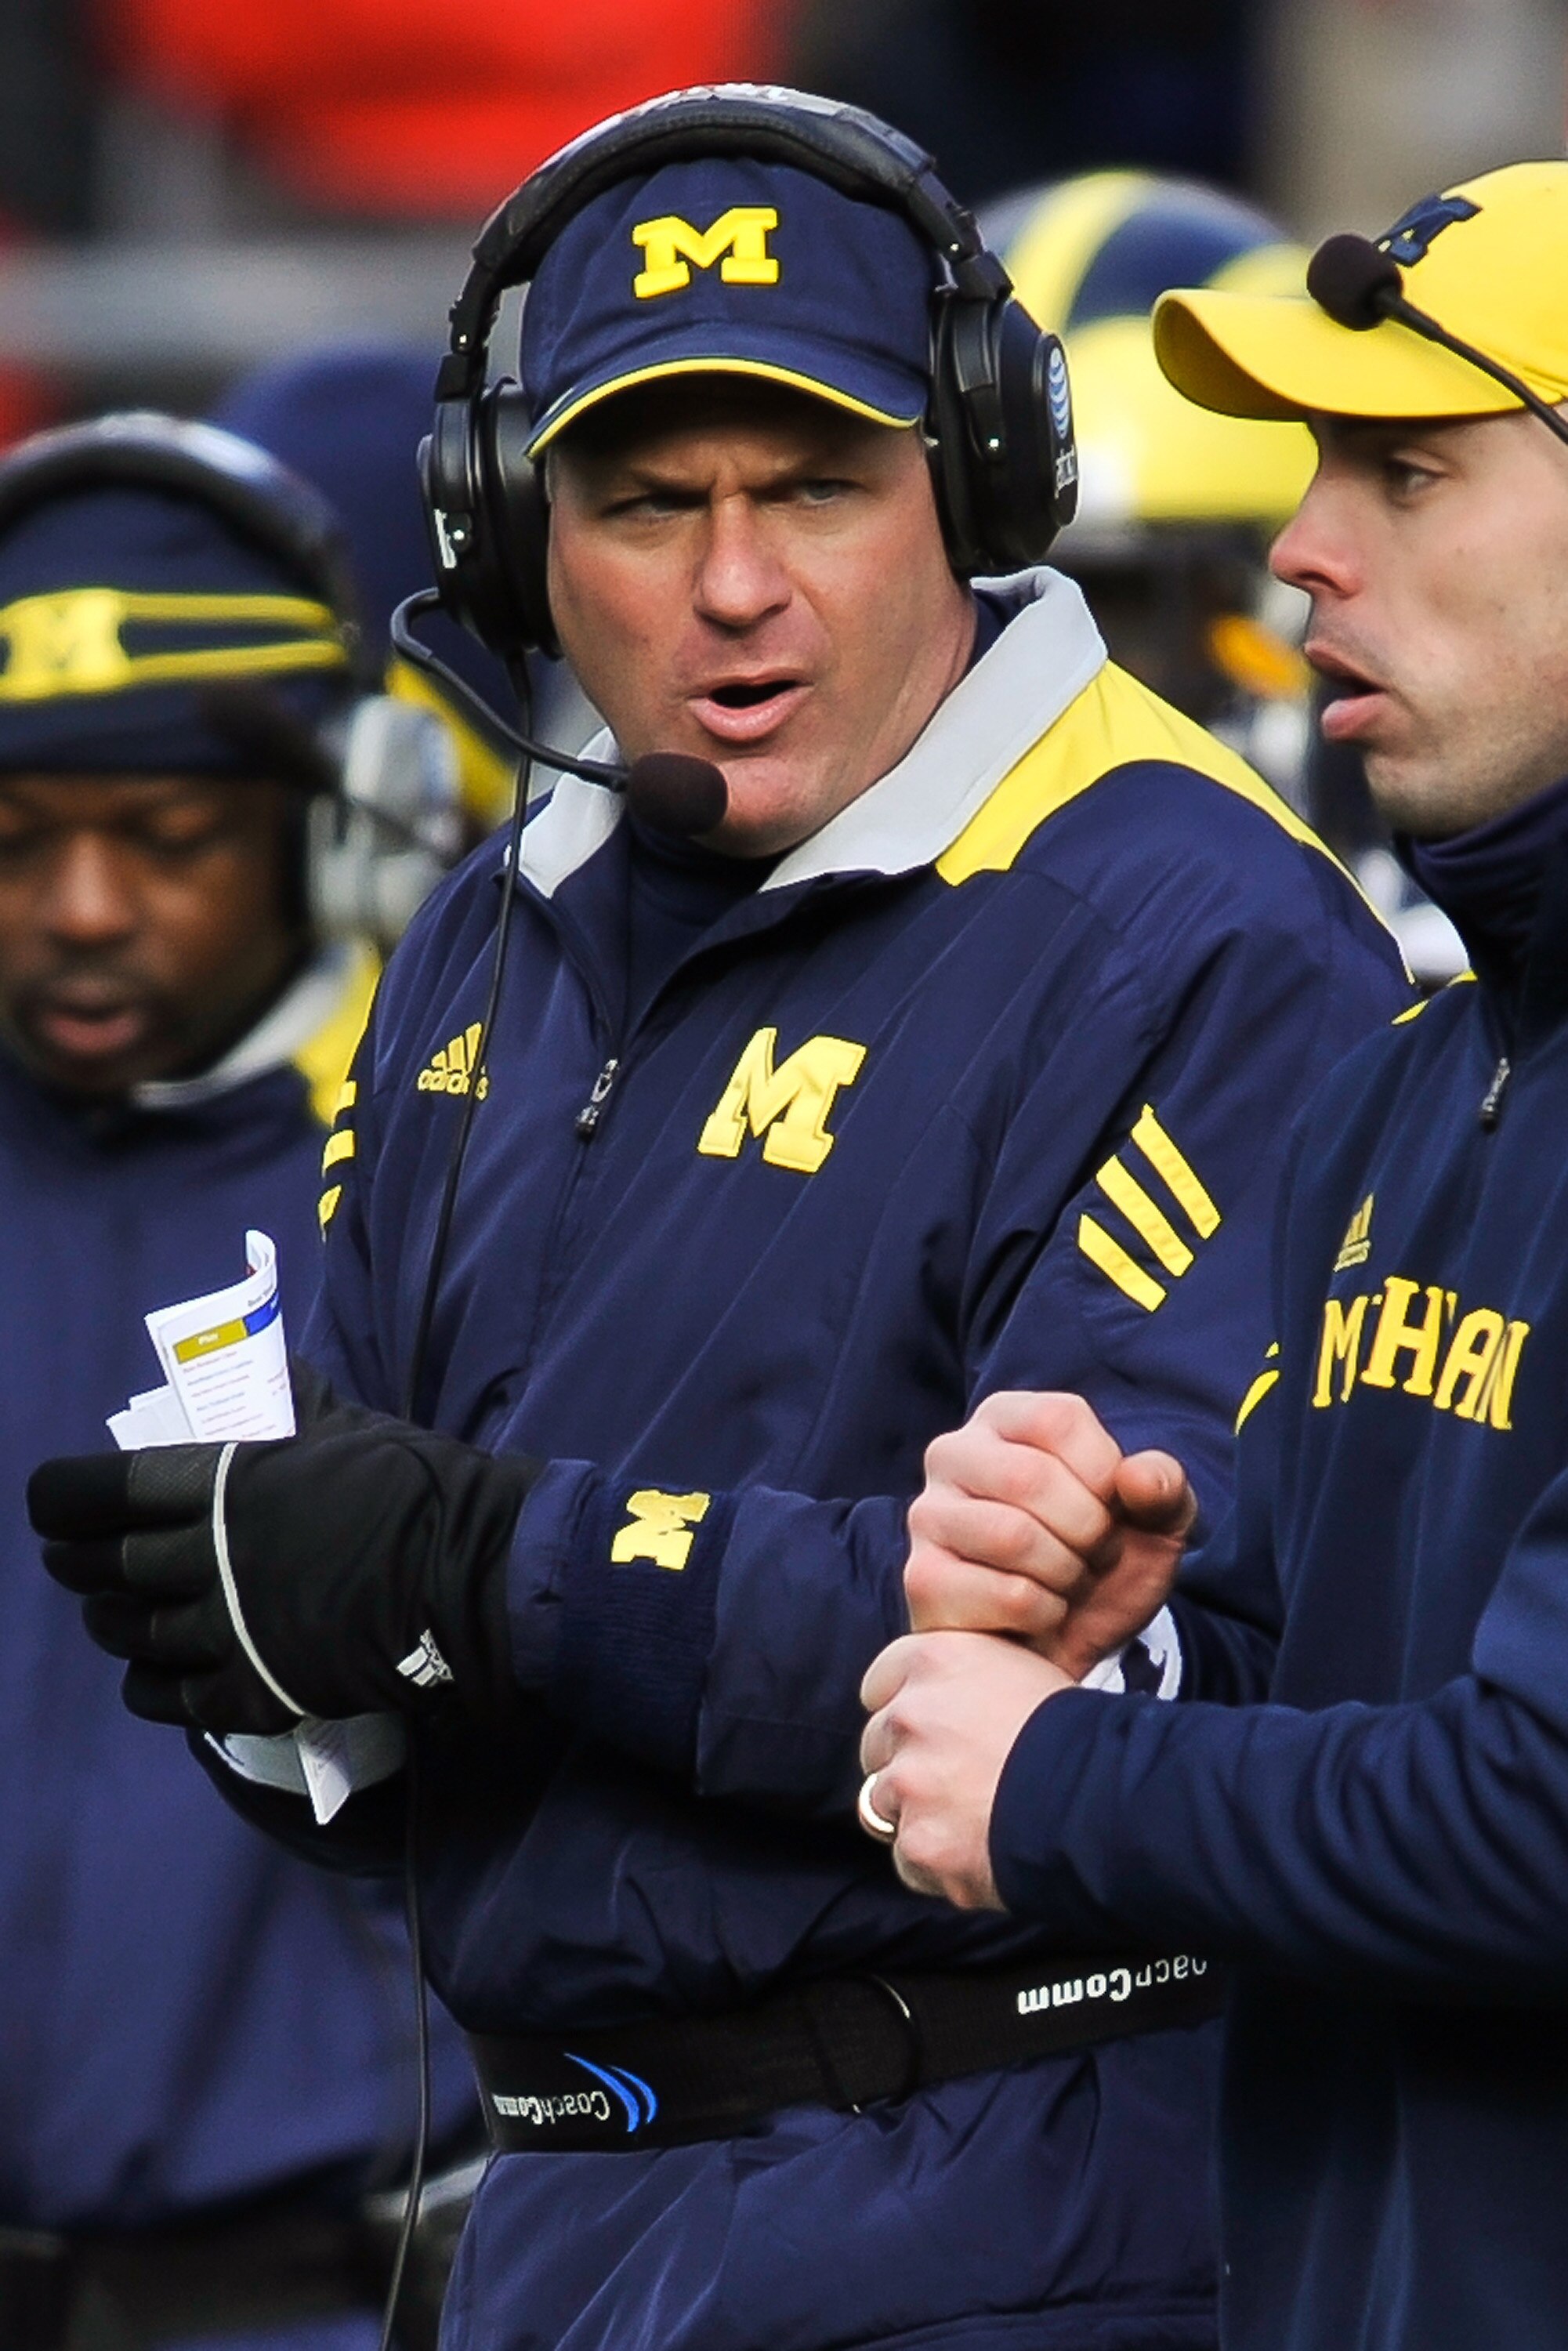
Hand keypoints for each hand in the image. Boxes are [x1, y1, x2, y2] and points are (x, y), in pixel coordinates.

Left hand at [29, 1389, 535, 1735]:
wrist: (469, 1576)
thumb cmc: (413, 1488)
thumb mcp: (346, 1423)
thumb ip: (292, 1406)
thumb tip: (268, 1373)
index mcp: (222, 1483)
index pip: (102, 1492)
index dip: (61, 1498)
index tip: (49, 1503)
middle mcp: (207, 1560)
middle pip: (104, 1567)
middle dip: (76, 1561)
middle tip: (74, 1556)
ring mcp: (227, 1632)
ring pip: (131, 1634)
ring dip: (111, 1620)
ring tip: (114, 1610)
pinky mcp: (255, 1691)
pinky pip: (170, 1699)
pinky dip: (148, 1684)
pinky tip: (149, 1672)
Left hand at [859, 1631, 1072, 1906]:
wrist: (1100, 1797)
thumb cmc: (1072, 1731)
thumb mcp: (1016, 1667)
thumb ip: (959, 1679)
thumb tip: (938, 1699)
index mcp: (930, 1659)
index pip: (879, 1686)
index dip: (906, 1711)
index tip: (932, 1732)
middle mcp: (908, 1714)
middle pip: (877, 1745)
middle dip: (909, 1764)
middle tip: (959, 1781)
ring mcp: (908, 1782)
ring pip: (883, 1804)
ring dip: (919, 1815)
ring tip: (974, 1819)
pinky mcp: (918, 1842)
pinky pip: (907, 1858)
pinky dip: (936, 1864)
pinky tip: (978, 1853)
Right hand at [904, 1392, 1194, 1678]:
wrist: (1067, 1643)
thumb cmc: (1101, 1562)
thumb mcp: (1154, 1520)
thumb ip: (1164, 1487)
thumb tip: (1139, 1477)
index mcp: (1004, 1418)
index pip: (1058, 1419)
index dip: (1103, 1474)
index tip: (1111, 1509)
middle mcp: (952, 1454)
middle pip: (1029, 1477)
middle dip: (1088, 1531)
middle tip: (1093, 1557)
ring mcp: (929, 1517)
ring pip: (1012, 1536)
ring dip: (1067, 1573)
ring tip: (1067, 1582)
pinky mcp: (923, 1580)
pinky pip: (1005, 1594)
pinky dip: (1046, 1612)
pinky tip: (1040, 1613)